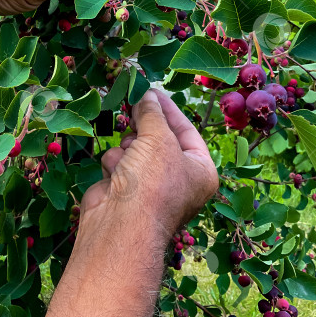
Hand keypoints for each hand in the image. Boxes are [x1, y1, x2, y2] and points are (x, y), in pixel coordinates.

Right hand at [80, 89, 218, 237]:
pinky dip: (115, 163)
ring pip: (136, 147)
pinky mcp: (125, 189)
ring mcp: (150, 186)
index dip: (168, 109)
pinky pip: (120, 162)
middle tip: (132, 107)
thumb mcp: (158, 138)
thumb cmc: (152, 182)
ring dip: (129, 147)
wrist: (120, 226)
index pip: (186, 130)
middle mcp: (178, 179)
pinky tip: (116, 174)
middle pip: (159, 138)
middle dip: (144, 127)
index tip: (150, 90)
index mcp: (200, 170)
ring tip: (128, 156)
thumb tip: (147, 95)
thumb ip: (152, 113)